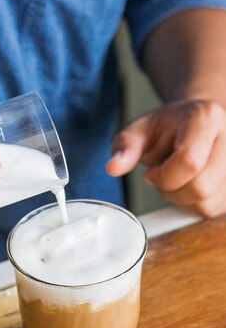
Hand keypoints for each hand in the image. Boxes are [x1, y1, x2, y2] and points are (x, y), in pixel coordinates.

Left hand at [106, 100, 225, 217]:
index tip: (152, 172)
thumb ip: (125, 148)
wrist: (196, 121)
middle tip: (162, 176)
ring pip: (209, 204)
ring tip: (177, 178)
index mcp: (206, 118)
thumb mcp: (140, 130)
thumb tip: (113, 167)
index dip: (164, 176)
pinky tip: (190, 185)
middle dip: (172, 190)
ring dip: (183, 200)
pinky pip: (215, 209)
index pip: (189, 162)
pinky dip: (196, 204)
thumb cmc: (167, 126)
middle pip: (200, 188)